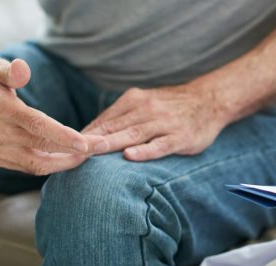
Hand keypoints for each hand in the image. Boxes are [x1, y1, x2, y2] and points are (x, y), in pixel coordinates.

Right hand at [0, 59, 98, 174]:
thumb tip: (24, 70)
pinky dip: (53, 164)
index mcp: (1, 110)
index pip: (37, 126)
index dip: (64, 136)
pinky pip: (31, 167)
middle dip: (76, 150)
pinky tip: (70, 157)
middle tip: (103, 146)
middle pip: (44, 148)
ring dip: (67, 162)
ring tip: (90, 155)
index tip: (88, 142)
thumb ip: (10, 70)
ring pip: (39, 164)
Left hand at [82, 83, 226, 160]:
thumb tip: (91, 134)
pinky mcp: (180, 137)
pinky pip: (160, 145)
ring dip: (110, 144)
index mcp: (135, 100)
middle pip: (114, 127)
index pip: (105, 119)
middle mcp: (147, 109)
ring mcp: (164, 124)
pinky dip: (145, 150)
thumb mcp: (146, 103)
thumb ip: (122, 116)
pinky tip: (130, 155)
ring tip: (90, 153)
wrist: (210, 100)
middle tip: (68, 151)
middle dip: (90, 140)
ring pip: (133, 134)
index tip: (64, 147)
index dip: (85, 134)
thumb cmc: (174, 107)